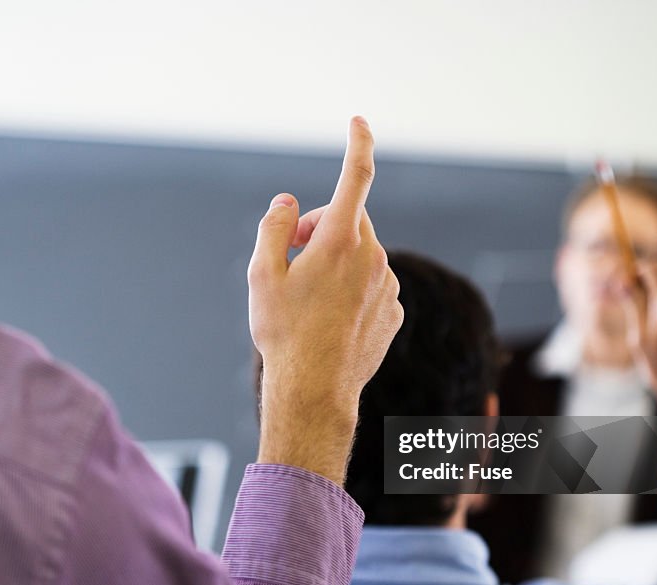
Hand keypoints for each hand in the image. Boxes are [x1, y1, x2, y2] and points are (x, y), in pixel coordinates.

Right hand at [247, 117, 402, 483]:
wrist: (315, 390)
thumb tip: (289, 202)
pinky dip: (352, 289)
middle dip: (320, 226)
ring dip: (336, 261)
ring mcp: (387, 286)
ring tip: (308, 299)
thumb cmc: (283, 333)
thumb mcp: (262, 274)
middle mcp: (372, 258)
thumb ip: (275, 227)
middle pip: (349, 219)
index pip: (356, 177)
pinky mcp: (393, 311)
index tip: (358, 122)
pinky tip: (330, 319)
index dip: (357, 144)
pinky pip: (372, 284)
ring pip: (361, 254)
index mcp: (340, 241)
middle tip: (292, 254)